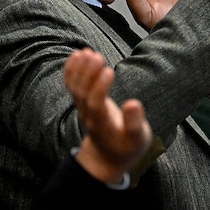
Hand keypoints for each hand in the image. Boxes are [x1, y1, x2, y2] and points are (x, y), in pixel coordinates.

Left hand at [63, 49, 151, 183]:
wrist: (108, 157)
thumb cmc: (127, 147)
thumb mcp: (138, 139)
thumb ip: (135, 123)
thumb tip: (133, 103)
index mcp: (103, 126)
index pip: (96, 104)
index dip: (99, 88)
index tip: (109, 70)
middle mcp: (89, 116)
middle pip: (82, 94)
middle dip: (87, 74)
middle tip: (96, 55)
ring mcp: (83, 110)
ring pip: (75, 89)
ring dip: (79, 69)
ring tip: (87, 51)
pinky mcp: (82, 103)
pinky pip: (72, 86)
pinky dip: (71, 71)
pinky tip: (76, 55)